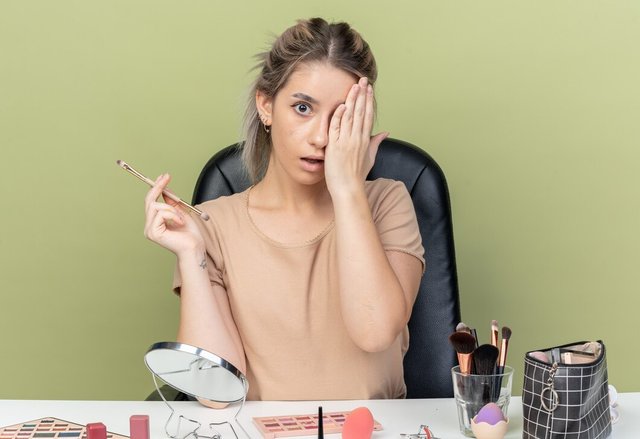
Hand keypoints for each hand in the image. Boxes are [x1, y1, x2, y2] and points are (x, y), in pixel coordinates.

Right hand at [143, 174, 205, 255]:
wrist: (195, 248)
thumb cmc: (190, 234)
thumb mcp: (181, 213)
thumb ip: (172, 203)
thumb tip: (165, 189)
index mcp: (155, 222)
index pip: (151, 201)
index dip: (156, 187)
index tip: (164, 176)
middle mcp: (149, 226)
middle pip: (149, 201)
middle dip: (158, 187)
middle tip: (166, 177)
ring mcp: (149, 230)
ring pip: (156, 206)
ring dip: (172, 209)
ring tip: (181, 218)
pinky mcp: (153, 233)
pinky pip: (161, 214)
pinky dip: (173, 215)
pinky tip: (180, 223)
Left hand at [324, 77, 387, 194]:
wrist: (348, 189)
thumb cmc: (357, 176)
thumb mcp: (370, 157)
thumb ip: (376, 143)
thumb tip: (385, 132)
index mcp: (365, 141)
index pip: (368, 116)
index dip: (368, 101)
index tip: (368, 88)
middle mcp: (357, 139)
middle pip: (361, 113)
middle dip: (362, 95)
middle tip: (363, 80)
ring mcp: (346, 142)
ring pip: (350, 117)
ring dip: (352, 101)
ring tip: (354, 86)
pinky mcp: (335, 147)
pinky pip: (338, 129)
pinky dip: (340, 117)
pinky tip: (342, 105)